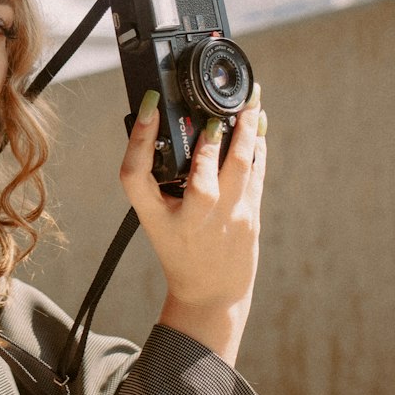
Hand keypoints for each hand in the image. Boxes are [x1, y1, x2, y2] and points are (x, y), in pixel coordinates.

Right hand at [119, 85, 265, 363]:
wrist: (211, 292)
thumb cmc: (179, 250)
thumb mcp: (156, 218)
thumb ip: (159, 180)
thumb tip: (173, 127)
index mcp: (154, 216)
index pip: (136, 174)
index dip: (139, 138)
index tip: (149, 106)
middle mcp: (190, 219)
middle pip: (200, 175)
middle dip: (211, 138)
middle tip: (217, 106)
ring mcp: (225, 220)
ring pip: (239, 167)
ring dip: (246, 131)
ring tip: (250, 102)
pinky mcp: (250, 217)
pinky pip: (256, 174)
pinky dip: (258, 147)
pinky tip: (258, 126)